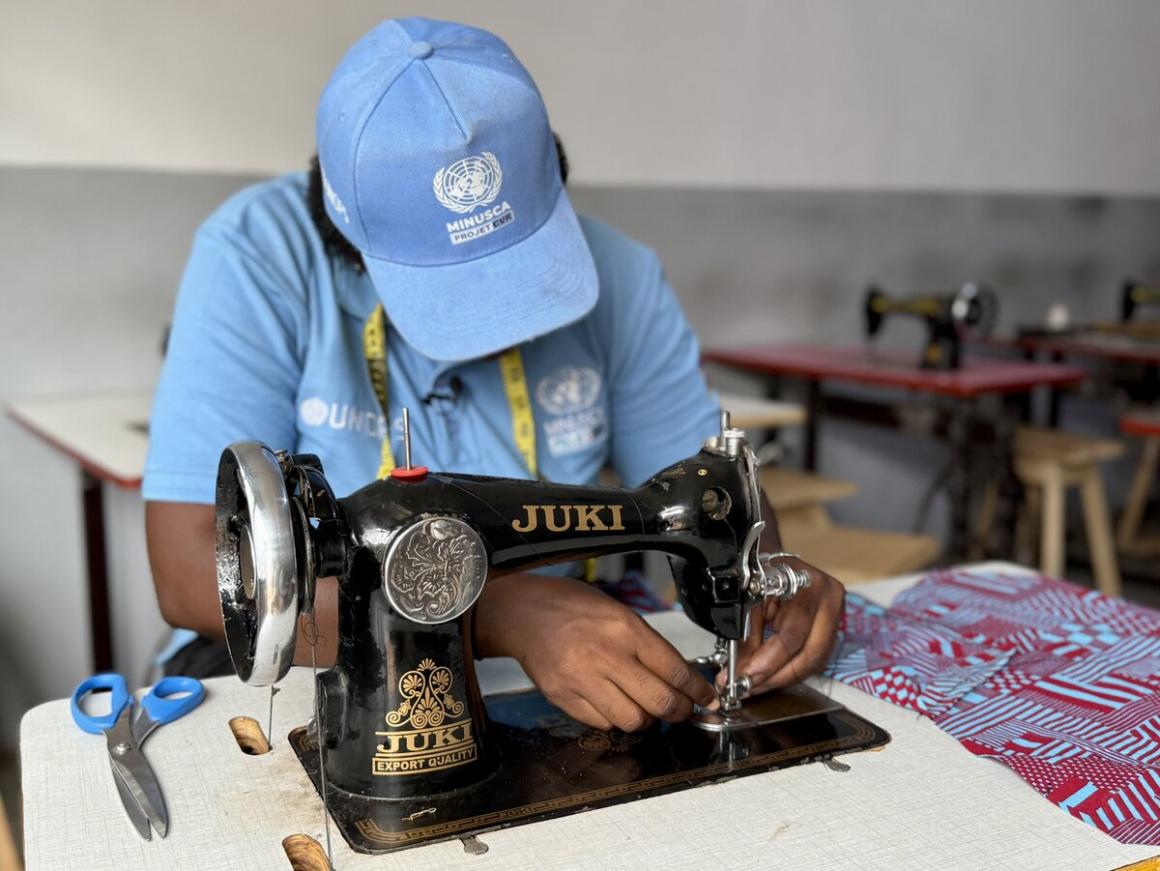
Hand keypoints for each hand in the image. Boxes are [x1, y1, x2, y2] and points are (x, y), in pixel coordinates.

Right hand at [474, 574, 718, 730]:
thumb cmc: (571, 607)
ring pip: (633, 720)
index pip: (675, 670)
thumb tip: (678, 676)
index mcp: (624, 628)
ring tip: (642, 706)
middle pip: (660, 701)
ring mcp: (582, 679)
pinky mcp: (564, 698)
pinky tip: (612, 702)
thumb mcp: (618, 612)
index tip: (706, 698)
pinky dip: (614, 719)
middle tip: (682, 710)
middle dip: (679, 712)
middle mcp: (605, 655)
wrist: (523, 613)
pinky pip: (603, 724)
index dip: (698, 691)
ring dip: (645, 719)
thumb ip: (646, 644)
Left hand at [720, 557, 844, 696]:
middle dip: (778, 676)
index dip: (768, 662)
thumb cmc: (756, 572)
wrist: (769, 555)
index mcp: (807, 584)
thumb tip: (734, 675)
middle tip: (751, 687)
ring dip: (783, 676)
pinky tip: (770, 674)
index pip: (791, 635)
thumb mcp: (745, 600)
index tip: (746, 678)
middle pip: (810, 654)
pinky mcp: (833, 622)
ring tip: (757, 684)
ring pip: (816, 660)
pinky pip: (814, 654)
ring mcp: (836, 610)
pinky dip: (791, 667)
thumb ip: (743, 638)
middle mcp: (829, 596)